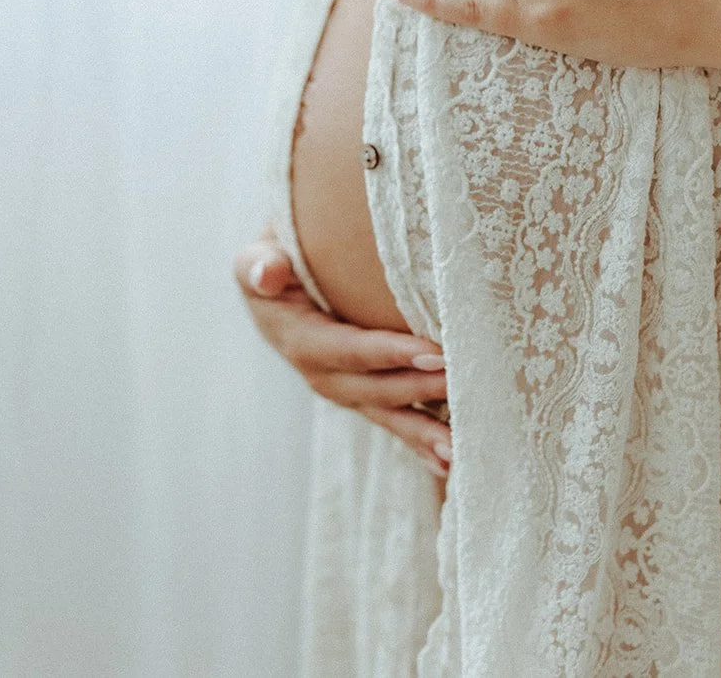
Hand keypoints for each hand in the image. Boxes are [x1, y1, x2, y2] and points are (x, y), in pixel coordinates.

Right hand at [233, 226, 452, 475]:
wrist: (275, 285)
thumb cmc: (273, 263)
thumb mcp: (256, 258)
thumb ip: (259, 265)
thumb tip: (267, 274)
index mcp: (300, 340)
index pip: (350, 350)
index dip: (391, 354)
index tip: (436, 354)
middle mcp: (322, 375)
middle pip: (374, 389)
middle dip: (419, 391)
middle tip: (464, 385)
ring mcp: (344, 390)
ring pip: (386, 414)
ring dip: (421, 433)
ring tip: (458, 450)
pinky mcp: (362, 395)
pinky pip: (391, 419)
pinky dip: (418, 442)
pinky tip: (450, 463)